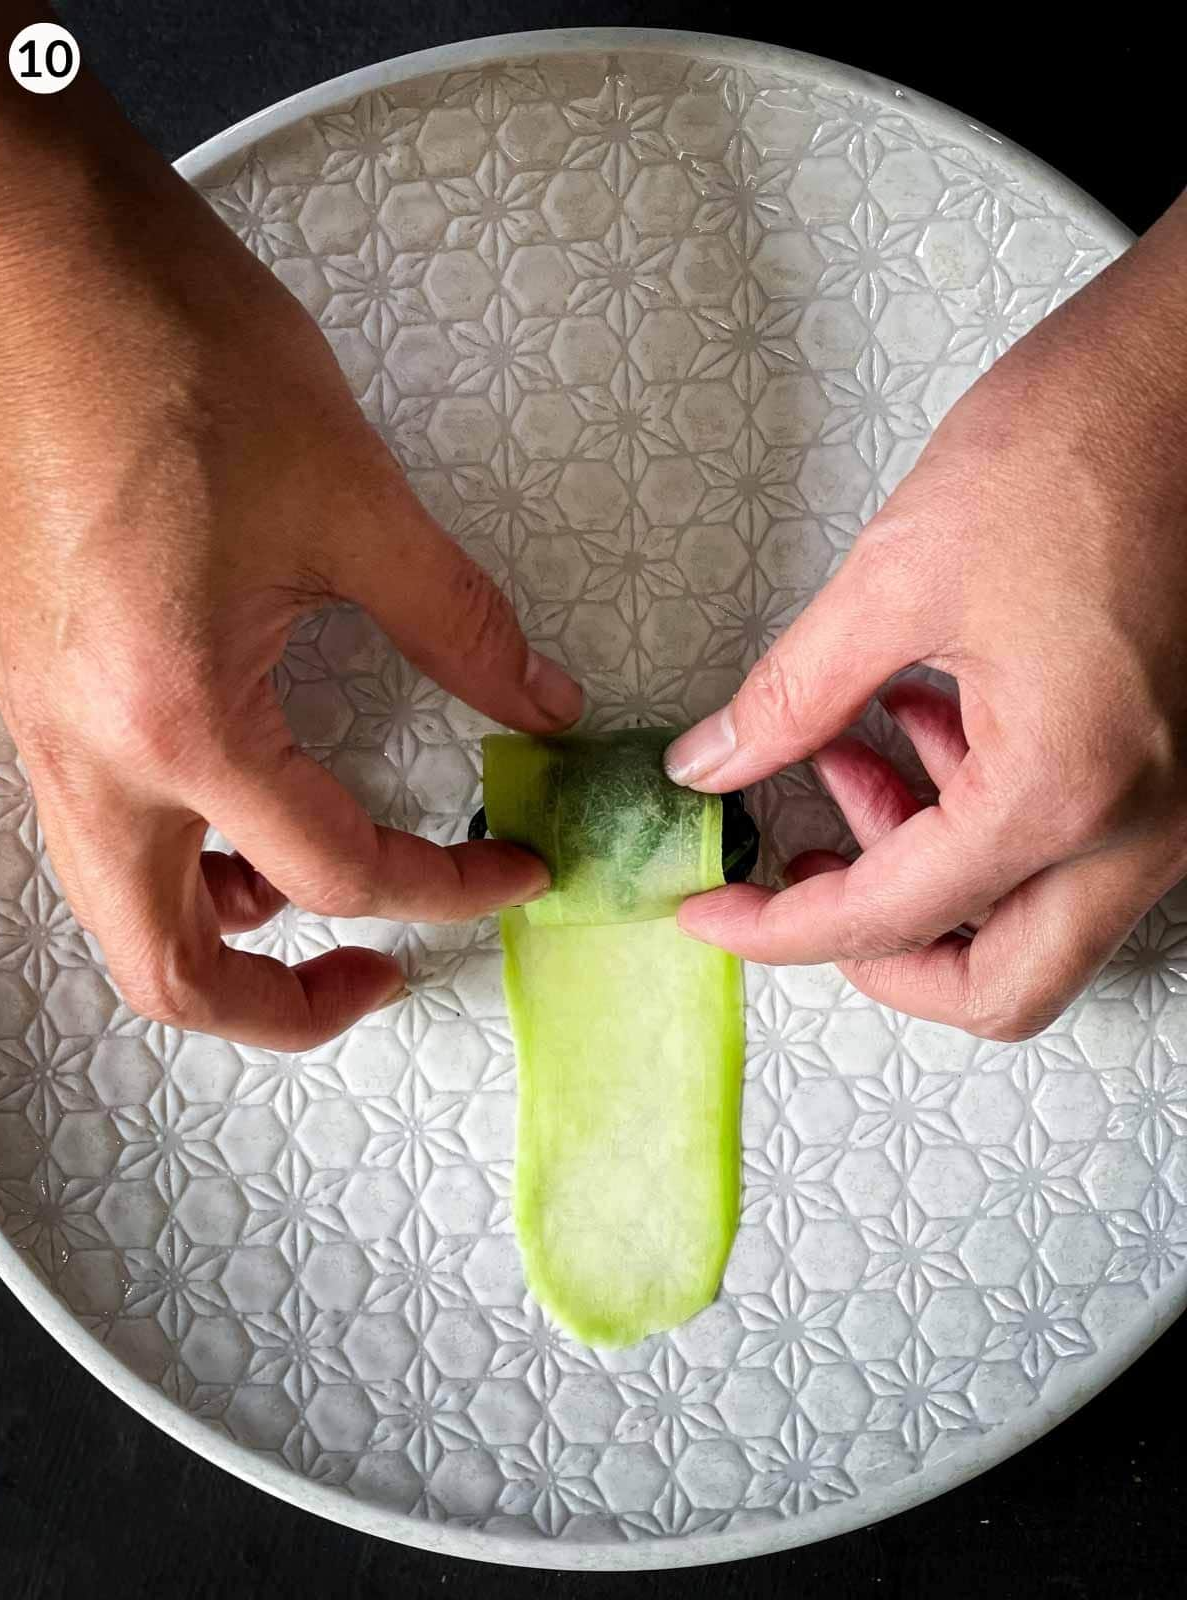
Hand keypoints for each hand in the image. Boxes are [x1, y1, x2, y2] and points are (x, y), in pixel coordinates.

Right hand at [0, 47, 580, 1049]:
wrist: (31, 259)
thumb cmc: (169, 350)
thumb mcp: (351, 499)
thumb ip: (461, 625)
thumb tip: (539, 701)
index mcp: (174, 716)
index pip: (334, 870)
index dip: (449, 885)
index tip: (516, 864)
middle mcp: (85, 751)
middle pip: (168, 968)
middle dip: (281, 1011)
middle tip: (382, 979)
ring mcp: (38, 727)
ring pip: (115, 911)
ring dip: (216, 940)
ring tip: (318, 908)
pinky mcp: (26, 686)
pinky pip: (95, 830)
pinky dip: (173, 862)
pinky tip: (242, 815)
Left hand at [666, 192, 1186, 1040]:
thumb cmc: (1082, 444)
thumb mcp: (899, 576)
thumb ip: (790, 696)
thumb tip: (714, 765)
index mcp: (1067, 790)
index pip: (892, 917)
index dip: (779, 928)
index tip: (712, 912)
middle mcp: (1143, 828)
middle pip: (998, 987)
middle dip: (878, 956)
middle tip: (795, 887)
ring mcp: (1174, 810)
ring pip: (1039, 929)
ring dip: (929, 880)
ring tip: (850, 769)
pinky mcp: (1176, 770)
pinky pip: (1072, 858)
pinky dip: (982, 828)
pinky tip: (927, 731)